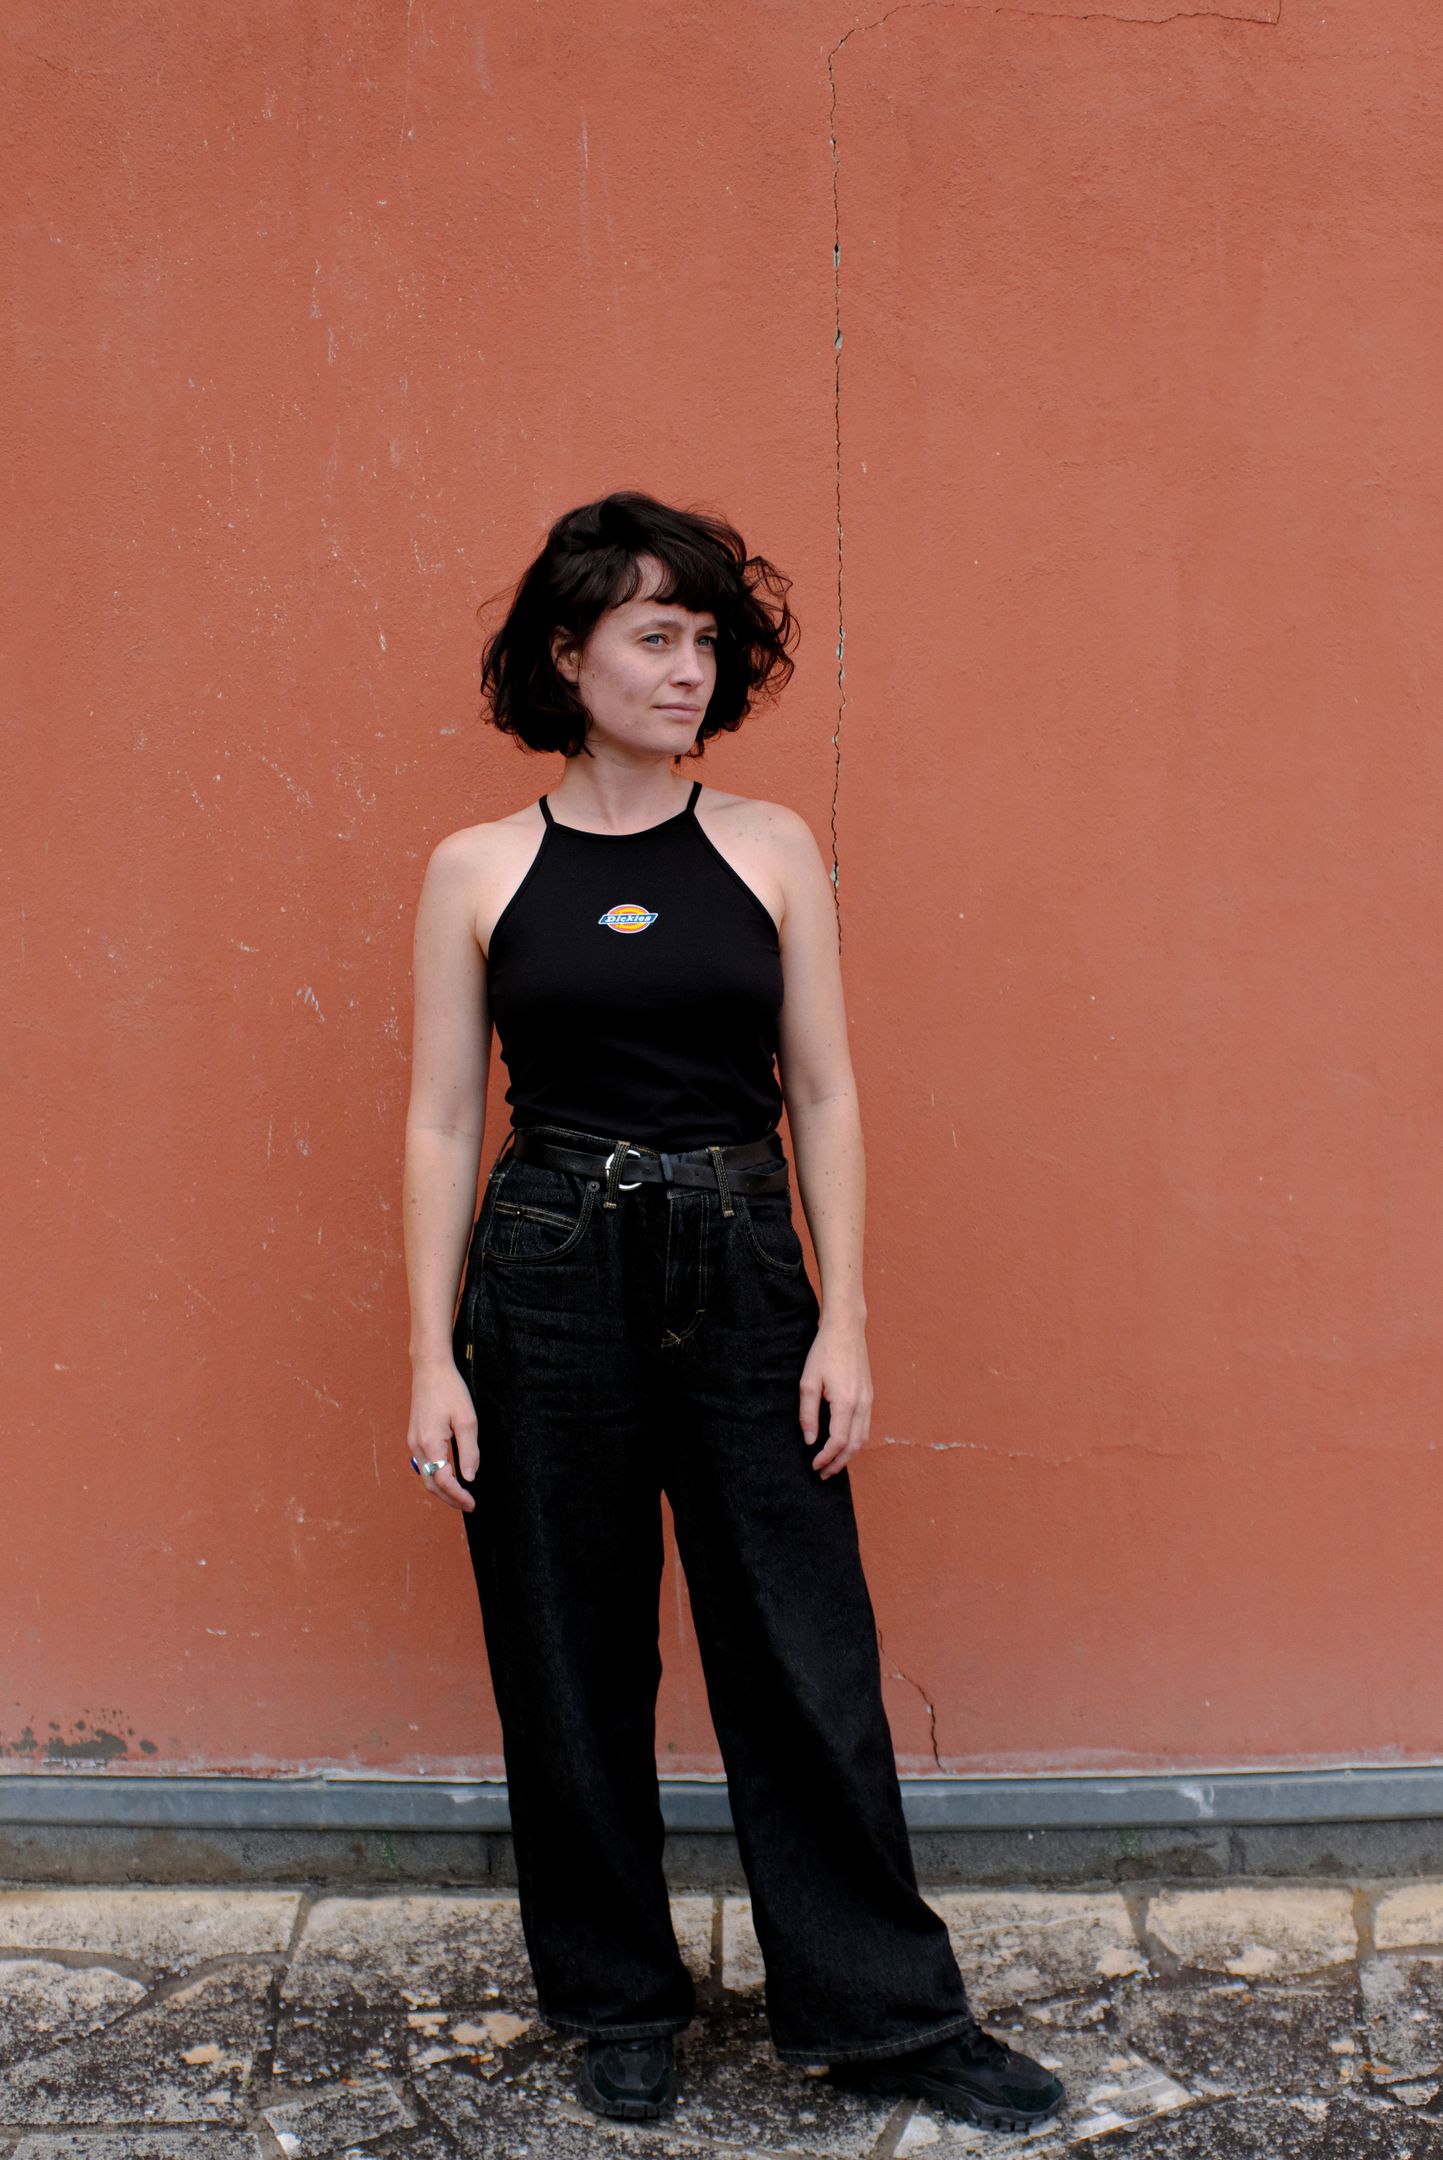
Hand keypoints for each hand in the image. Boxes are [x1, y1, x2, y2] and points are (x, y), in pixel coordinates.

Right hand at [406, 1359, 478, 1513]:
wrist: (430, 1369)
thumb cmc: (450, 1390)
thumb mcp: (467, 1420)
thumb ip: (469, 1451)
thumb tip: (469, 1478)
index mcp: (430, 1444)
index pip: (443, 1481)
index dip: (458, 1496)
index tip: (472, 1505)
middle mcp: (417, 1446)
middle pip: (430, 1484)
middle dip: (449, 1499)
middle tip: (468, 1506)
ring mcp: (413, 1442)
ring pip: (425, 1476)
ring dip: (442, 1490)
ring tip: (460, 1496)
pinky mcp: (415, 1437)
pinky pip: (424, 1464)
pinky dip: (436, 1476)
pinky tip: (449, 1477)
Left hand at [799, 1316, 872, 1477]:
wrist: (846, 1330)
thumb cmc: (824, 1352)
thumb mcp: (808, 1382)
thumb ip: (808, 1414)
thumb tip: (810, 1440)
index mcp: (846, 1402)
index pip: (839, 1441)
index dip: (826, 1457)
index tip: (814, 1466)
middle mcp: (862, 1404)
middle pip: (855, 1445)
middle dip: (839, 1463)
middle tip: (823, 1474)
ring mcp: (868, 1400)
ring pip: (863, 1438)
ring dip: (849, 1455)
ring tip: (832, 1464)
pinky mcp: (869, 1396)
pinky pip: (865, 1426)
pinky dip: (855, 1441)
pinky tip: (842, 1444)